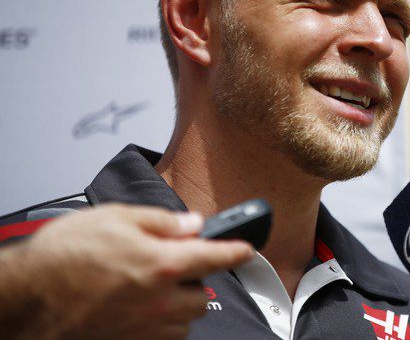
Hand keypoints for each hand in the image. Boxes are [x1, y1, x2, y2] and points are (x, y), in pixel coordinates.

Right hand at [0, 204, 253, 339]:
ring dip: (177, 304)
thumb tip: (193, 223)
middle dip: (193, 279)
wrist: (25, 298)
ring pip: (184, 320)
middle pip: (201, 294)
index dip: (236, 250)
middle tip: (170, 264)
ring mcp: (147, 328)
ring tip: (148, 287)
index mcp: (164, 263)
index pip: (216, 256)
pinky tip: (139, 309)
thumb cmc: (65, 256)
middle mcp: (161, 301)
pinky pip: (163, 338)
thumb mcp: (116, 218)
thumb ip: (162, 221)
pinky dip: (161, 324)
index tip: (247, 248)